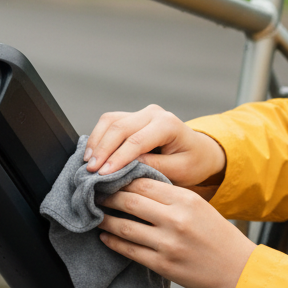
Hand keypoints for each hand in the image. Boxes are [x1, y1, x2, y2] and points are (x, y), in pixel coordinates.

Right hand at [85, 105, 225, 192]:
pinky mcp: (132, 117)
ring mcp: (142, 113)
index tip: (103, 175)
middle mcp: (153, 113)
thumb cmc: (193, 162)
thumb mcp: (179, 170)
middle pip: (120, 127)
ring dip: (97, 142)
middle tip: (90, 171)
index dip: (117, 158)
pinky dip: (98, 136)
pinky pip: (110, 122)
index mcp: (168, 124)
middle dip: (102, 150)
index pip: (136, 140)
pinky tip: (91, 153)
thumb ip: (154, 166)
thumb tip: (126, 166)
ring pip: (111, 121)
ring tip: (87, 163)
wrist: (199, 151)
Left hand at [98, 178, 254, 287]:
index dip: (121, 180)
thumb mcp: (198, 205)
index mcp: (185, 199)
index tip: (108, 178)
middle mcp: (175, 219)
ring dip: (105, 220)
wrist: (236, 267)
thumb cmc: (217, 234)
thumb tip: (136, 187)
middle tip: (94, 194)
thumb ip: (170, 196)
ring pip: (125, 227)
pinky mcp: (163, 265)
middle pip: (130, 201)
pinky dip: (114, 243)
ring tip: (95, 215)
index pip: (143, 183)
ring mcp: (168, 243)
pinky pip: (131, 251)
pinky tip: (106, 237)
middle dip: (108, 196)